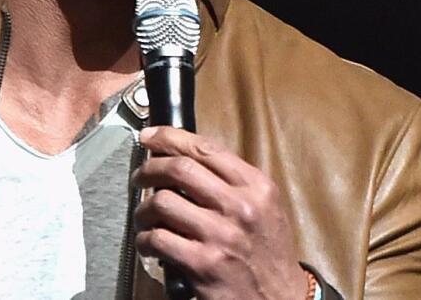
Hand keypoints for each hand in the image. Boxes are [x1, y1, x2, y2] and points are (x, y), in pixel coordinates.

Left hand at [132, 126, 307, 299]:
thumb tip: (184, 156)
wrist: (280, 298)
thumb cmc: (267, 251)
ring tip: (144, 216)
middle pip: (179, 169)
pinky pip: (158, 238)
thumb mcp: (264, 206)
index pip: (206, 149)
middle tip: (139, 176)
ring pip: (162, 202)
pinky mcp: (203, 264)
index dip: (170, 138)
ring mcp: (221, 236)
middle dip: (149, 168)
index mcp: (256, 187)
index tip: (150, 136)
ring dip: (143, 208)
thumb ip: (232, 181)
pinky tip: (149, 243)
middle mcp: (240, 207)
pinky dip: (145, 239)